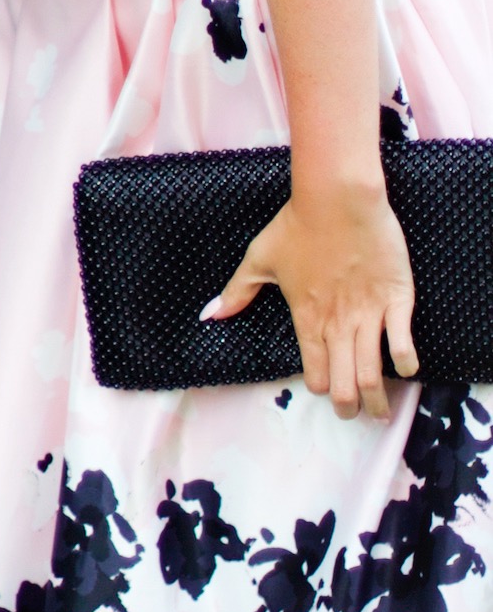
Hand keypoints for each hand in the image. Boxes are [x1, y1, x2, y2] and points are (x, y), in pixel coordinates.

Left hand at [205, 180, 416, 418]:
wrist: (338, 198)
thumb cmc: (297, 225)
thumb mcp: (260, 258)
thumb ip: (237, 291)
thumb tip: (208, 315)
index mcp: (307, 318)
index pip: (316, 372)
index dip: (321, 387)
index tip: (325, 389)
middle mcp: (338, 324)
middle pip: (345, 383)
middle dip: (349, 405)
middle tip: (354, 413)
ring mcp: (368, 314)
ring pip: (373, 372)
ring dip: (376, 397)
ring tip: (379, 411)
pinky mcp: (396, 298)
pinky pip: (402, 342)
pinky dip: (404, 361)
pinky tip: (404, 368)